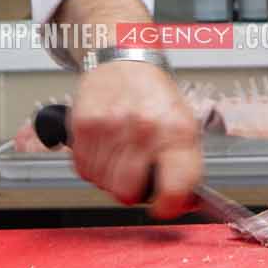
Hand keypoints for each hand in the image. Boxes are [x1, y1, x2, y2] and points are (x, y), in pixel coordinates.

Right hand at [67, 61, 203, 218]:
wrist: (125, 61)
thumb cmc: (155, 97)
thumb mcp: (183, 127)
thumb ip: (184, 168)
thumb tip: (183, 204)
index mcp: (177, 131)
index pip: (174, 188)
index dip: (168, 206)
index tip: (163, 206)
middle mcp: (144, 129)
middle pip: (127, 193)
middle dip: (131, 190)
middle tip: (136, 173)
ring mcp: (111, 127)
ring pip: (103, 184)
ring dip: (109, 177)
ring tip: (120, 153)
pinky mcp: (84, 125)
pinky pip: (83, 169)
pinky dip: (92, 165)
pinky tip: (104, 148)